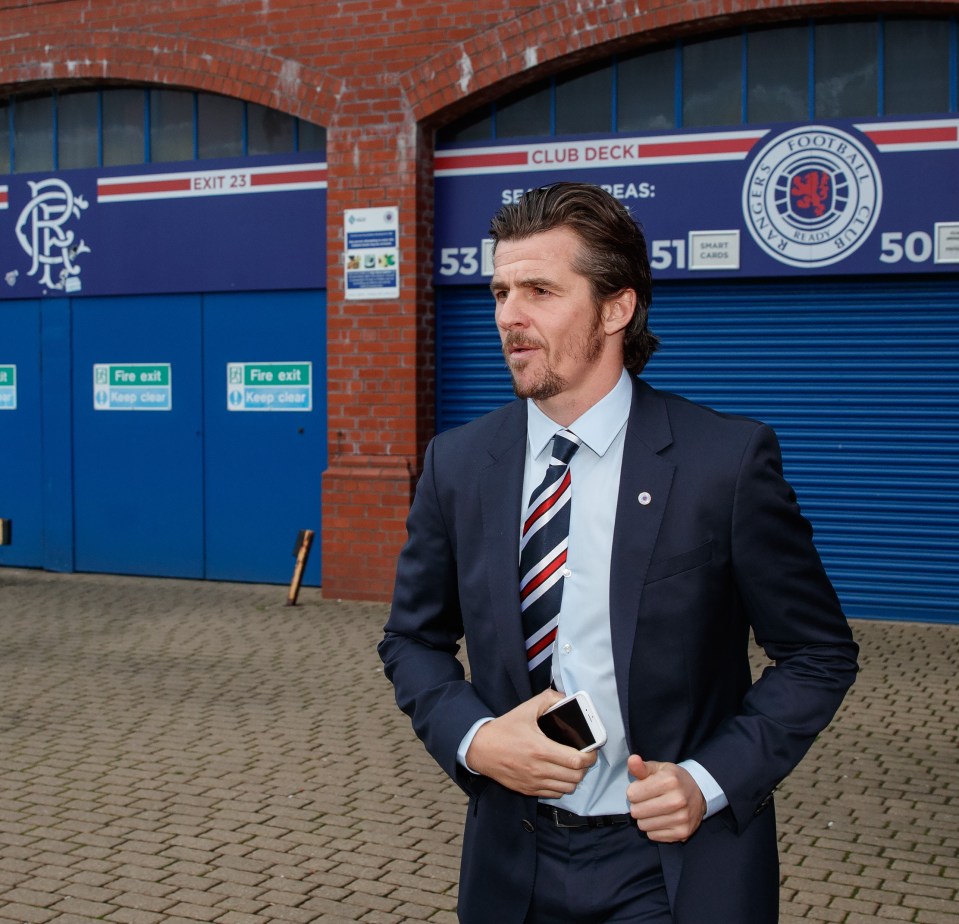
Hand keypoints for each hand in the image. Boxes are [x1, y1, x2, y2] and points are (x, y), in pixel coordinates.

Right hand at [465, 690, 597, 796]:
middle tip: (583, 756)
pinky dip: (561, 786)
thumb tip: (565, 698)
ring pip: (567, 788)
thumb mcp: (525, 709)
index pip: (576, 761)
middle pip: (576, 777)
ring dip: (574, 778)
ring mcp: (534, 782)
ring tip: (572, 766)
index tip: (592, 750)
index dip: (590, 757)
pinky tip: (558, 774)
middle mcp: (539, 769)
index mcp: (540, 749)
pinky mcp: (528, 790)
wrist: (480, 749)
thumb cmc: (503, 729)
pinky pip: (554, 794)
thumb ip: (547, 699)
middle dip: (585, 767)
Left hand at [626, 754, 706, 842]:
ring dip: (644, 818)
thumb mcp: (658, 768)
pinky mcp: (682, 833)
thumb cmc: (673, 779)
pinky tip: (661, 819)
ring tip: (653, 810)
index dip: (634, 791)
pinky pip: (653, 836)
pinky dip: (653, 829)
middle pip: (636, 811)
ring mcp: (681, 818)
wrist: (699, 793)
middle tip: (646, 801)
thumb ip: (642, 767)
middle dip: (637, 805)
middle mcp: (677, 800)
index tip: (641, 789)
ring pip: (643, 825)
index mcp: (669, 781)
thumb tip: (632, 760)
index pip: (632, 794)